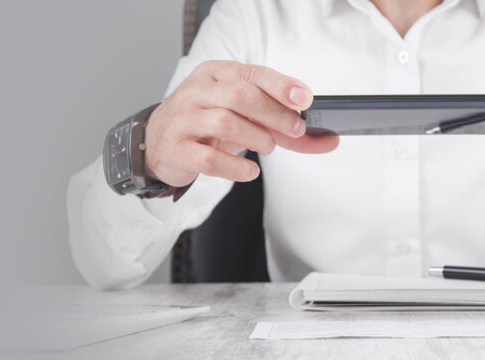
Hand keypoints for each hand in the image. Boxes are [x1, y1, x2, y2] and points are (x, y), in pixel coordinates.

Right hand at [145, 60, 338, 185]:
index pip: (251, 73)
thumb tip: (327, 139)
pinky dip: (235, 167)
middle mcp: (196, 92)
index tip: (305, 99)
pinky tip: (249, 172)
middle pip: (241, 95)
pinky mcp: (176, 150)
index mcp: (214, 74)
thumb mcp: (242, 118)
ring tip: (268, 147)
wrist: (157, 145)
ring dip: (256, 137)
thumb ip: (282, 128)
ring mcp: (183, 120)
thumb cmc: (206, 126)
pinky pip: (208, 158)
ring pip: (225, 122)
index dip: (281, 85)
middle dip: (274, 113)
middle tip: (294, 130)